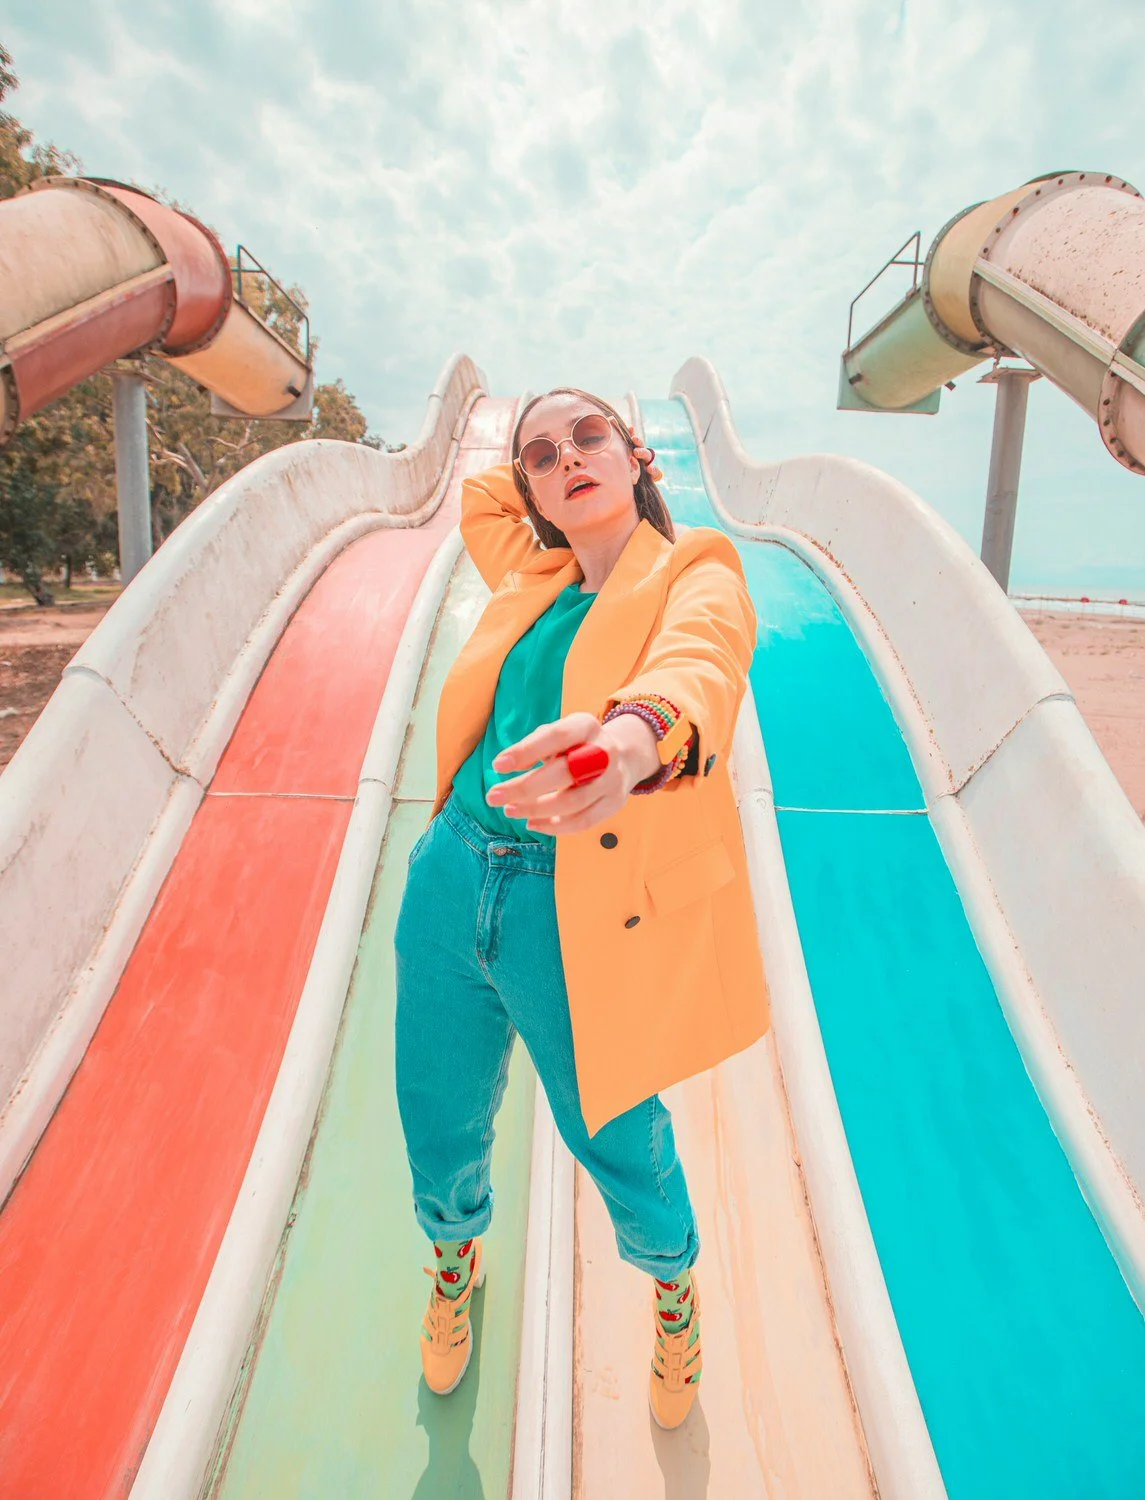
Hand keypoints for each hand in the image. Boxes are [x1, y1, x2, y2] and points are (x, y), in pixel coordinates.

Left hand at [485, 710, 659, 834]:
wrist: (624, 755)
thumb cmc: (577, 745)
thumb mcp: (559, 734)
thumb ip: (535, 745)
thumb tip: (507, 765)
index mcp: (586, 726)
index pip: (556, 737)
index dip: (526, 751)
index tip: (497, 765)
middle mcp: (604, 751)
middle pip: (564, 773)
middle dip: (525, 787)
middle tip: (493, 796)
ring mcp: (612, 779)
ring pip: (572, 802)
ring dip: (536, 809)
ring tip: (509, 810)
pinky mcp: (614, 802)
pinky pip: (583, 821)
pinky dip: (554, 827)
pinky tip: (532, 823)